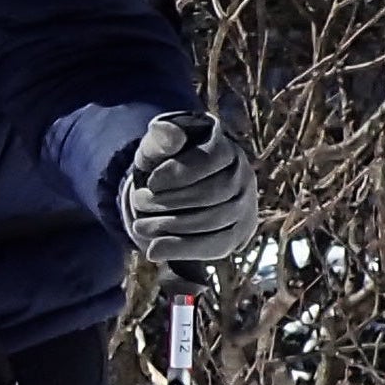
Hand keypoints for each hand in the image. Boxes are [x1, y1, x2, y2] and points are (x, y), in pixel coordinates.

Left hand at [120, 110, 258, 269]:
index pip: (212, 158)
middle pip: (215, 193)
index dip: (179, 172)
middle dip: (171, 201)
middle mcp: (244, 175)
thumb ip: (160, 139)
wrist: (169, 191)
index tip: (150, 182)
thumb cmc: (162, 164)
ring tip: (139, 225)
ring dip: (172, 226)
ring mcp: (245, 206)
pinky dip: (183, 249)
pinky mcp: (238, 233)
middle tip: (138, 202)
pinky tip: (153, 251)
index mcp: (225, 147)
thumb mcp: (155, 147)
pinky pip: (216, 246)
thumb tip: (170, 133)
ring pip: (216, 222)